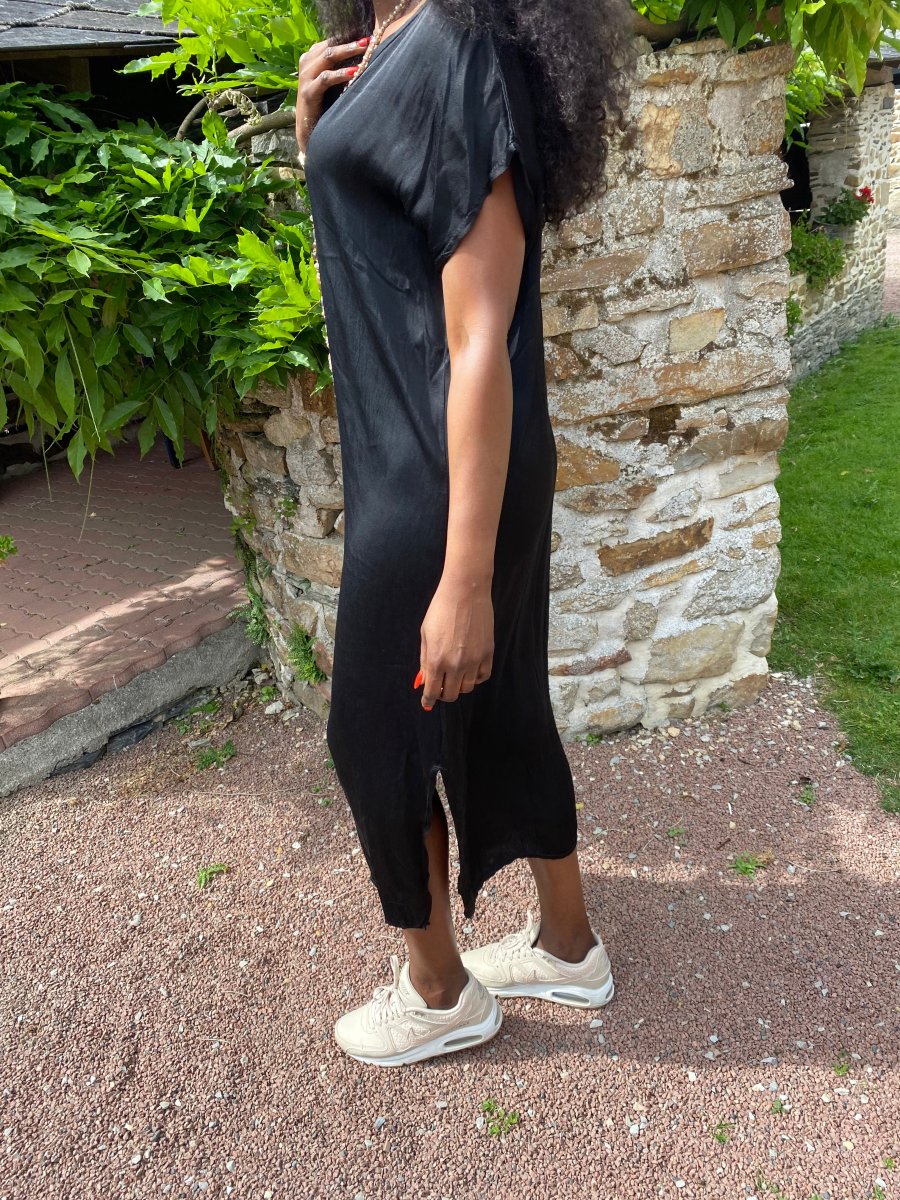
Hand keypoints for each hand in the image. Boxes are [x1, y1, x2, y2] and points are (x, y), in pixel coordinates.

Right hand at [295, 36, 369, 152]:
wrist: (309, 129)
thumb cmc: (325, 104)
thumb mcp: (332, 82)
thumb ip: (340, 67)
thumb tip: (363, 55)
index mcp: (312, 58)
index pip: (330, 41)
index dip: (348, 37)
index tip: (367, 35)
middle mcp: (307, 64)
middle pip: (330, 46)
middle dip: (350, 42)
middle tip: (369, 39)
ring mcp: (306, 77)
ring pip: (327, 57)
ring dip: (347, 52)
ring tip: (365, 50)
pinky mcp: (308, 92)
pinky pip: (326, 78)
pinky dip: (340, 74)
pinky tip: (354, 72)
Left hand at [419, 576, 493, 708]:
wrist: (465, 592)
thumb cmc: (441, 610)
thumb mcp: (425, 634)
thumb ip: (425, 659)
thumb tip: (426, 679)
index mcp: (436, 660)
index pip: (432, 691)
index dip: (428, 700)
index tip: (427, 704)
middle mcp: (455, 665)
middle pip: (450, 694)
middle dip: (443, 694)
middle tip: (441, 686)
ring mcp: (473, 661)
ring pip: (467, 688)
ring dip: (459, 685)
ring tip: (455, 674)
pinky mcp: (488, 654)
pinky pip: (482, 677)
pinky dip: (475, 678)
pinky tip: (469, 670)